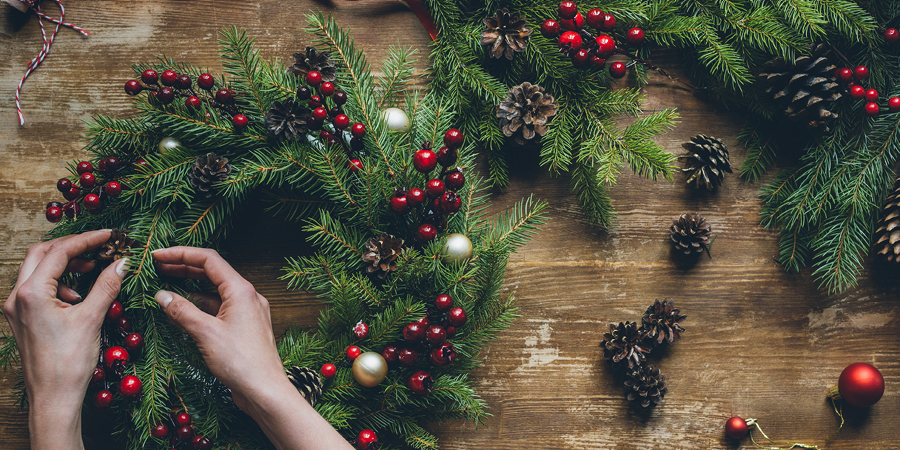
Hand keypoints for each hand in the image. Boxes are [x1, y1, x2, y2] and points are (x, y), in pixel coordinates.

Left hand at [3, 230, 127, 449]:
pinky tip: (77, 296)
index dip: (86, 240)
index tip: (109, 236)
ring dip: (64, 264)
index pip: (59, 252)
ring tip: (91, 270)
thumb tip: (122, 262)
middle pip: (41, 254)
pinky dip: (58, 283)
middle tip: (97, 246)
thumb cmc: (68, 363)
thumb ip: (106, 285)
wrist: (53, 398)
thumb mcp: (92, 319)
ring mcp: (17, 309)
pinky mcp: (22, 319)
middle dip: (71, 247)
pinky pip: (37, 288)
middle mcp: (17, 297)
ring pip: (37, 270)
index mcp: (31, 293)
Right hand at [152, 246, 351, 449]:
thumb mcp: (205, 333)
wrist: (265, 390)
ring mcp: (247, 312)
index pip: (209, 259)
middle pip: (212, 272)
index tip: (157, 254)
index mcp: (241, 290)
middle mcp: (247, 296)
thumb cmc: (240, 361)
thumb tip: (162, 295)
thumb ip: (182, 311)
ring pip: (215, 291)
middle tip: (156, 266)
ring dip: (190, 287)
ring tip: (164, 285)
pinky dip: (200, 306)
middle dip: (183, 267)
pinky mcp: (244, 327)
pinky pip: (219, 308)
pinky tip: (182, 309)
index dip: (180, 253)